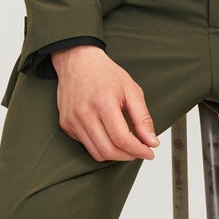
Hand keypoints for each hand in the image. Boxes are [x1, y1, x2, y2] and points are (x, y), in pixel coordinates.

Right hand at [50, 45, 160, 161]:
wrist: (78, 62)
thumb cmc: (104, 73)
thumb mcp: (132, 90)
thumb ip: (143, 118)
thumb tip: (151, 141)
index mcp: (103, 102)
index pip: (122, 138)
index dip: (138, 150)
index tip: (149, 152)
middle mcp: (84, 113)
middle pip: (109, 150)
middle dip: (128, 156)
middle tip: (139, 151)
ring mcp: (72, 120)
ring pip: (97, 153)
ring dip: (115, 154)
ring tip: (126, 145)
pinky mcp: (66, 125)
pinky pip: (86, 145)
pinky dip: (101, 146)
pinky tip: (109, 135)